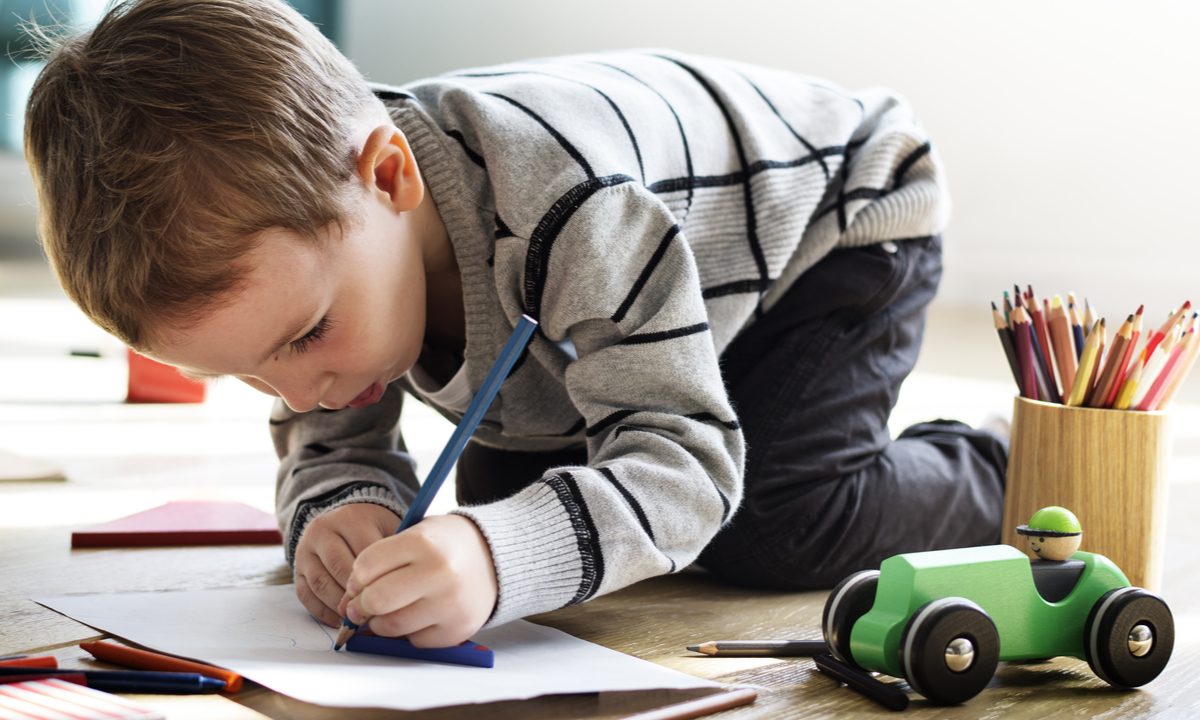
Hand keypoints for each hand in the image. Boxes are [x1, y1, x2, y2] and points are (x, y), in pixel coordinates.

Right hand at [293, 503, 400, 626]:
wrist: (343, 521)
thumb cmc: (373, 530)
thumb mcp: (387, 528)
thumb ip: (393, 552)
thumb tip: (398, 589)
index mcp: (350, 518)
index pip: (364, 551)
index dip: (378, 577)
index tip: (391, 595)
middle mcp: (323, 531)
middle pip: (339, 566)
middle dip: (357, 594)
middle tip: (373, 612)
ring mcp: (306, 550)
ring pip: (321, 583)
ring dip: (339, 606)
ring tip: (358, 618)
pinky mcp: (297, 569)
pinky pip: (306, 595)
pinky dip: (322, 612)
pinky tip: (339, 621)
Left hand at [339, 514, 497, 647]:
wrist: (494, 558)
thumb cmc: (446, 545)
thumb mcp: (416, 535)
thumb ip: (381, 562)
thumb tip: (348, 604)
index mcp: (423, 543)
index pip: (366, 567)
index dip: (355, 578)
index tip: (359, 581)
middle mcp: (439, 574)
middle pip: (376, 600)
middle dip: (361, 605)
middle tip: (363, 604)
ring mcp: (450, 605)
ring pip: (391, 626)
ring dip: (382, 622)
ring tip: (391, 609)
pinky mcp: (457, 630)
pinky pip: (415, 641)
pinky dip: (410, 631)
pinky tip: (421, 614)